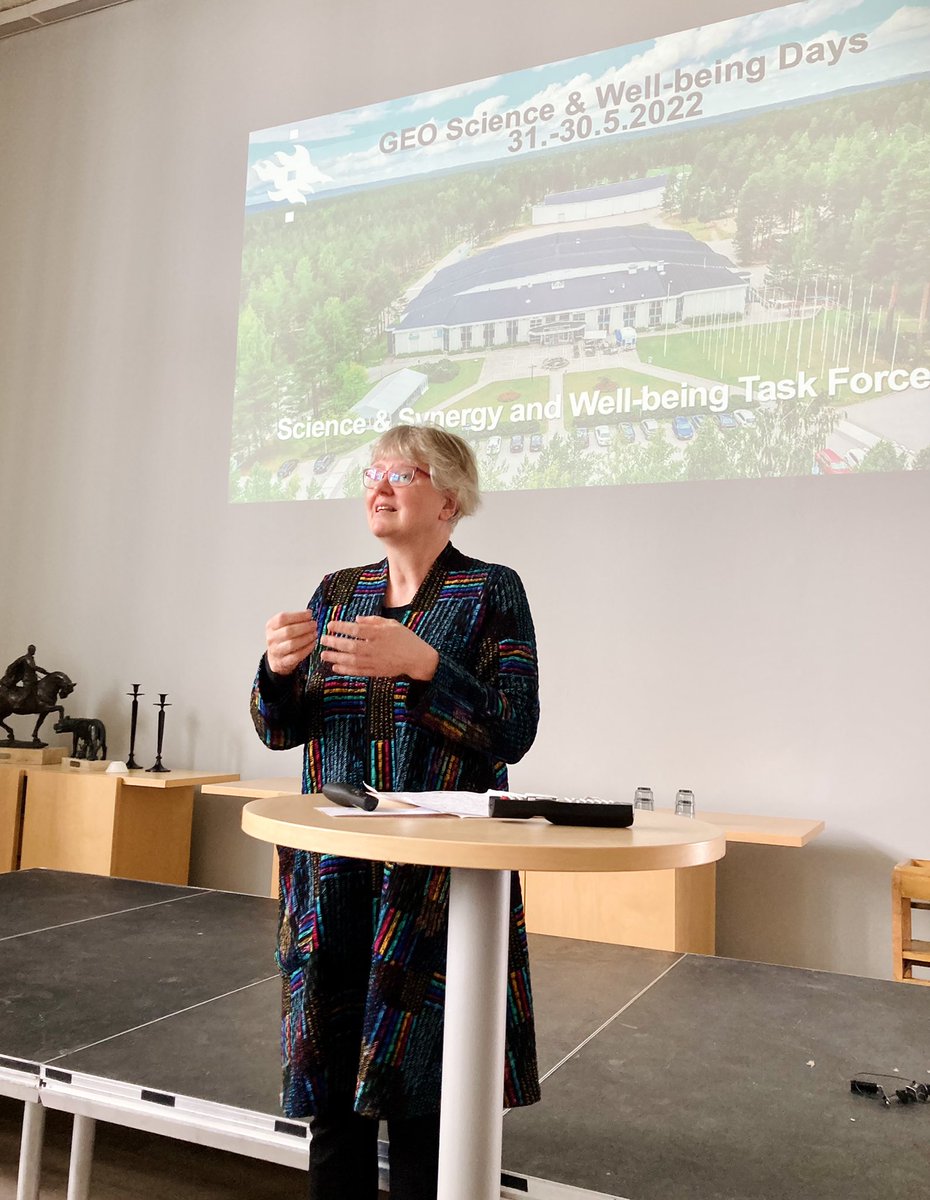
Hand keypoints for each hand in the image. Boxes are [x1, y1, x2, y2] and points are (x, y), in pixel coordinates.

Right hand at [265, 610, 317, 675]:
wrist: (276, 658)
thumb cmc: (283, 638)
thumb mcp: (283, 626)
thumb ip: (294, 619)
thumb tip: (308, 613)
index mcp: (270, 626)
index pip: (282, 618)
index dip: (298, 615)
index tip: (309, 614)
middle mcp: (271, 638)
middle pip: (288, 631)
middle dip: (305, 627)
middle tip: (314, 625)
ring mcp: (276, 651)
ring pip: (292, 644)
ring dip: (307, 638)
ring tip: (314, 634)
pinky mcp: (283, 662)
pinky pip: (297, 655)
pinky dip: (307, 649)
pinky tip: (313, 643)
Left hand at [320, 616, 438, 680]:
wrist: (417, 659)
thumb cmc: (405, 638)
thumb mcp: (391, 624)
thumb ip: (373, 621)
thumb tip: (355, 619)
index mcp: (380, 634)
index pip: (356, 630)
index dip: (342, 627)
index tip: (330, 624)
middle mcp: (376, 648)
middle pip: (351, 646)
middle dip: (335, 643)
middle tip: (322, 639)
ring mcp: (375, 661)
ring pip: (352, 661)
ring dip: (336, 658)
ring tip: (323, 655)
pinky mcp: (376, 672)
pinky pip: (357, 671)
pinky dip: (345, 670)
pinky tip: (335, 667)